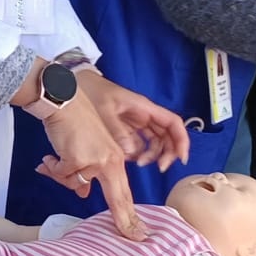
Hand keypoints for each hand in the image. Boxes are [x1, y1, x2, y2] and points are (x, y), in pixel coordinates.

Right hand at [32, 91, 141, 238]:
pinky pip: (61, 174)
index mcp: (115, 159)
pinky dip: (52, 167)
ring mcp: (95, 161)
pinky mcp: (77, 159)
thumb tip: (82, 194)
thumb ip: (88, 172)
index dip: (129, 215)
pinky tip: (48, 158)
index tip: (138, 232)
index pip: (124, 193)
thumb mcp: (88, 148)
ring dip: (60, 174)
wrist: (65, 102)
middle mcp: (110, 161)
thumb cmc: (75, 123)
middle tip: (135, 236)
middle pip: (117, 198)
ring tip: (53, 162)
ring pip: (74, 184)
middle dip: (124, 220)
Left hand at [73, 68, 190, 171]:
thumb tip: (132, 153)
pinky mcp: (126, 130)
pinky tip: (129, 159)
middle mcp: (144, 116)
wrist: (74, 88)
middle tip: (159, 168)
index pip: (173, 123)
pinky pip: (139, 145)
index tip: (181, 158)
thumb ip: (117, 130)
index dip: (181, 140)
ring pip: (155, 143)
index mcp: (144, 108)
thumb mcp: (104, 110)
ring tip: (139, 164)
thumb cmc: (92, 92)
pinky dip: (138, 154)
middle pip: (167, 136)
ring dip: (152, 156)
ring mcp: (136, 123)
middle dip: (168, 153)